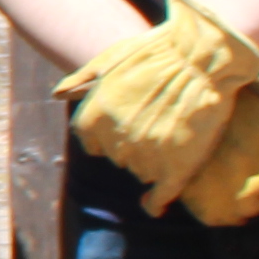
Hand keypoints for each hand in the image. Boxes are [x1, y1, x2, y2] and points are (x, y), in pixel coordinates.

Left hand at [58, 0, 258, 213]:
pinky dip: (155, 202)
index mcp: (95, 116)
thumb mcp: (112, 58)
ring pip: (141, 171)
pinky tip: (153, 206)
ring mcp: (146, 156)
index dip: (106, 136)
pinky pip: (160, 196)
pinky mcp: (177, 168)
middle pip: (118, 156)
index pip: (91, 141)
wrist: (202, 55)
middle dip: (132, 144)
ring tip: (171, 138)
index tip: (123, 129)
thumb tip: (56, 94)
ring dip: (151, 160)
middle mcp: (116, 140)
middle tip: (155, 125)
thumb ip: (82, 78)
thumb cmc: (157, 51)